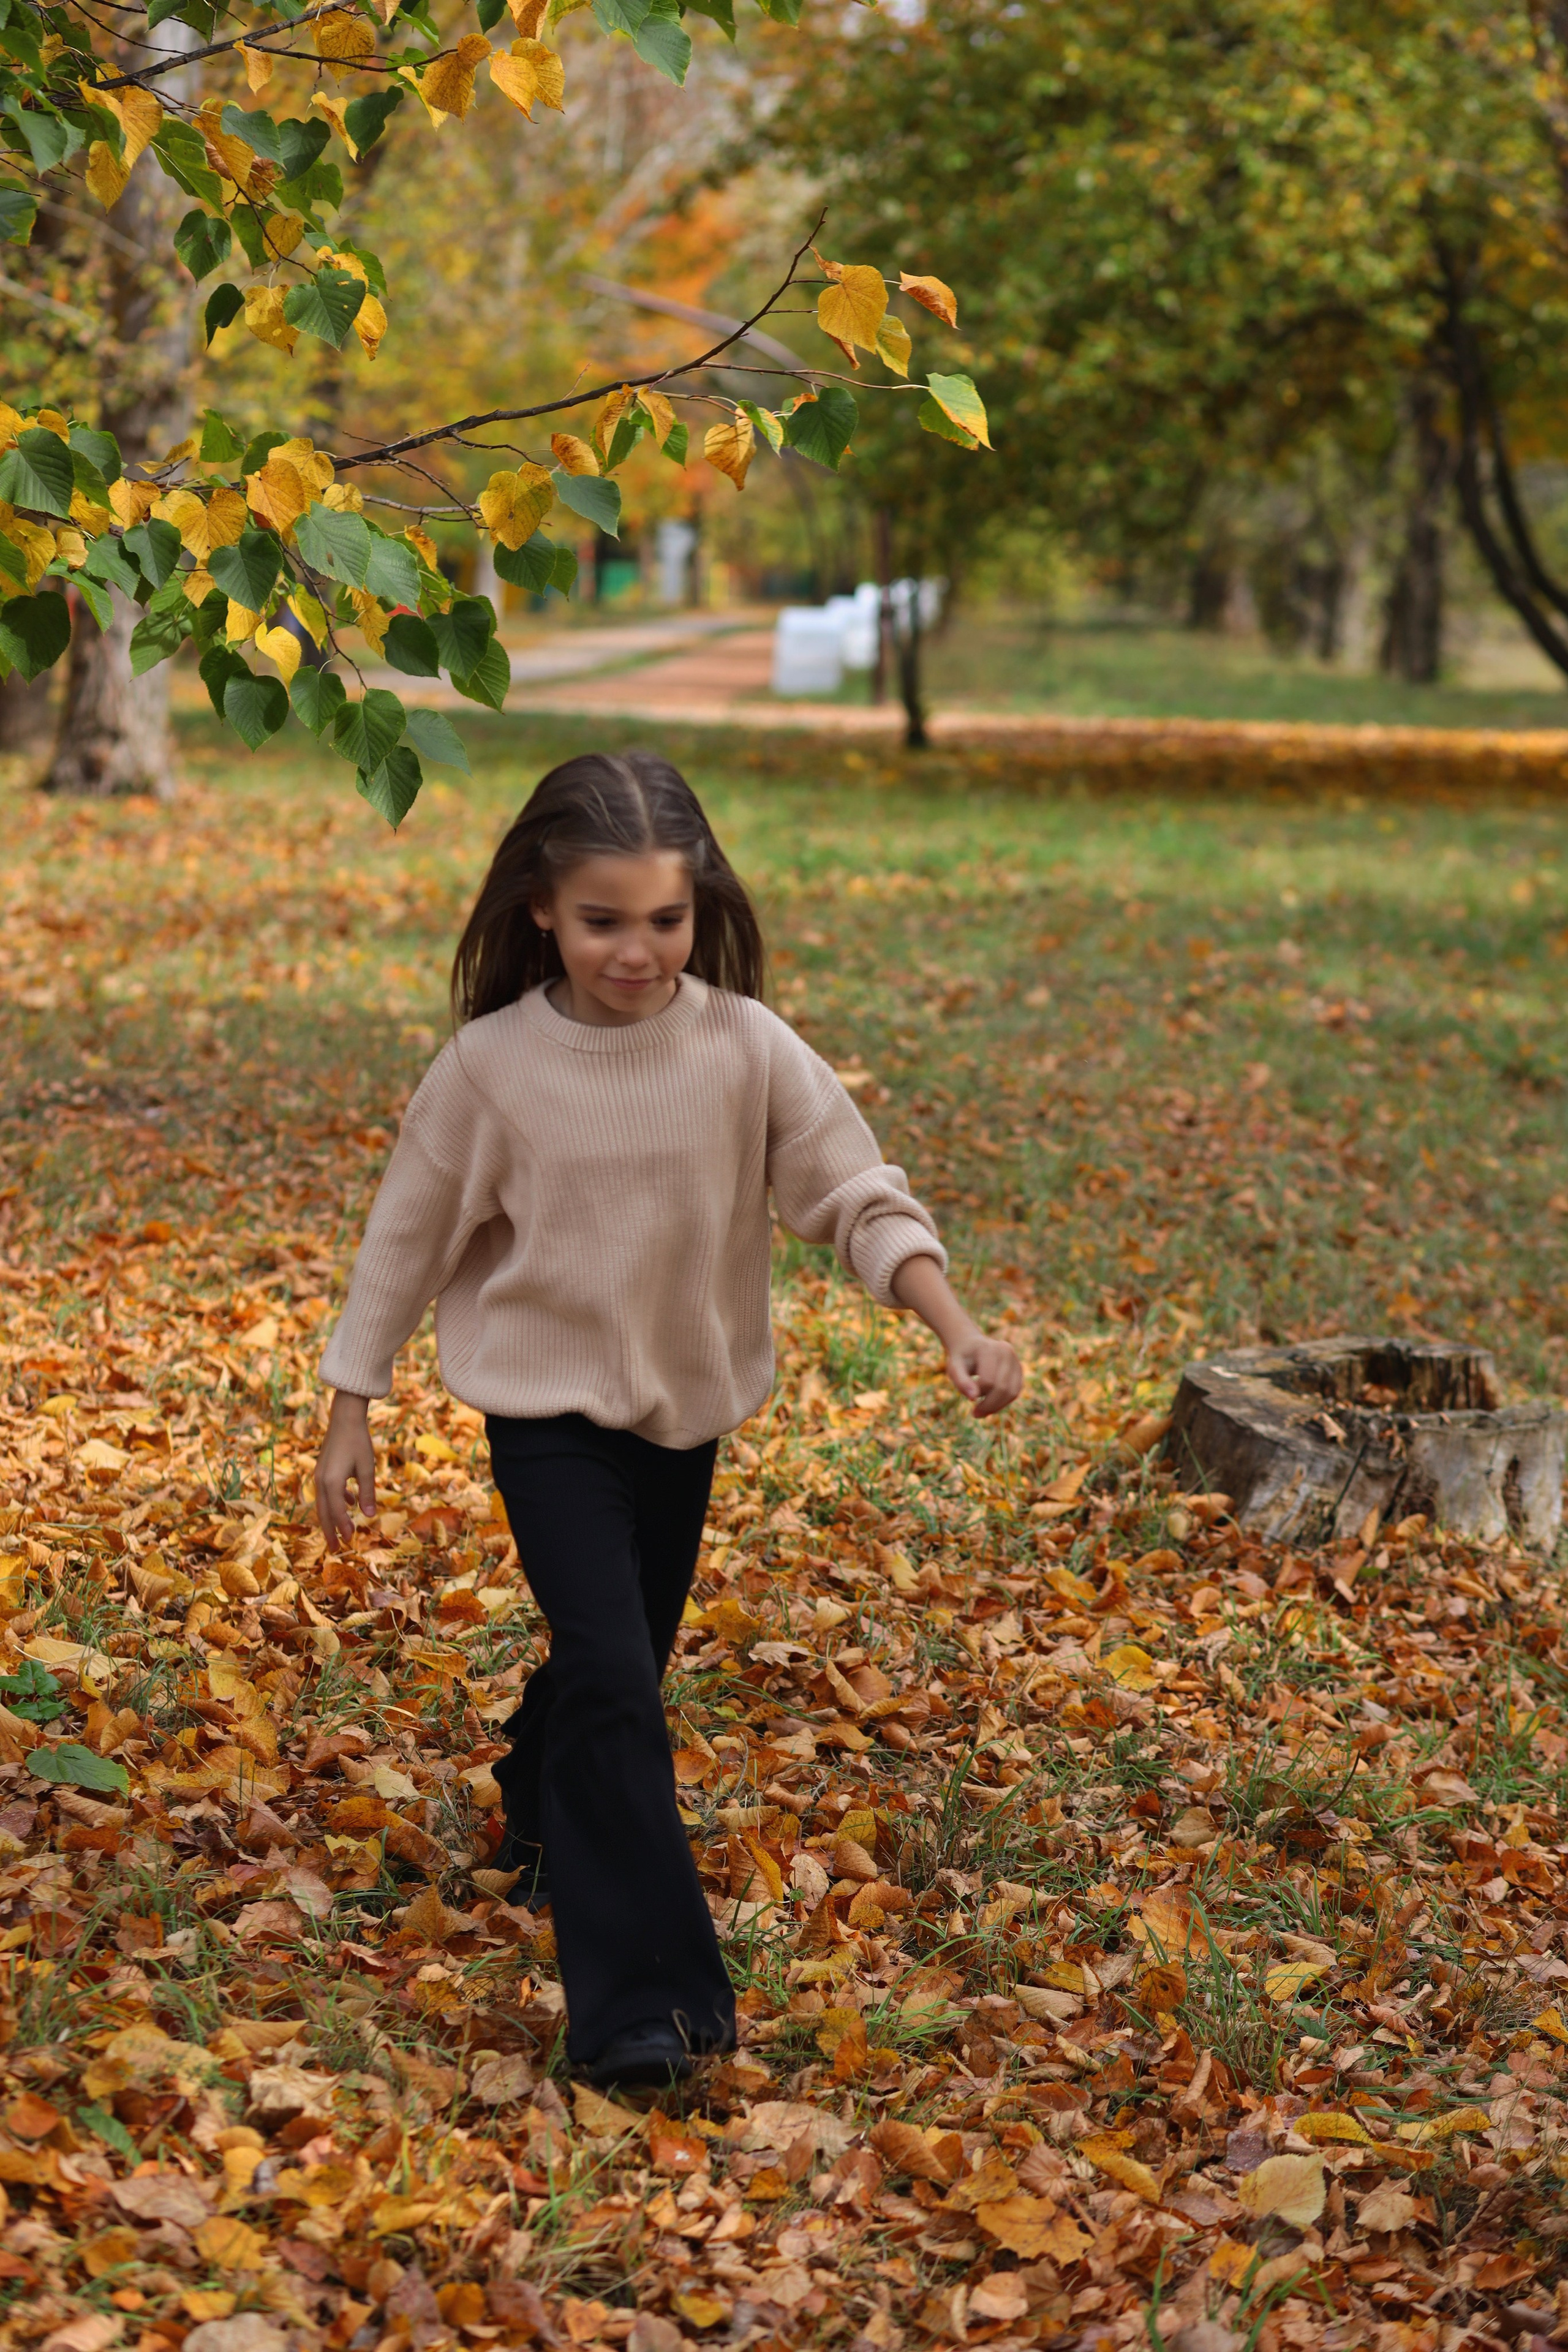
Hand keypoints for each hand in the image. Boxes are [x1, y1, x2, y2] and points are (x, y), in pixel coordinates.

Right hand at [314, 1391, 376, 1549]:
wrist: (345, 1418)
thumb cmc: (358, 1441)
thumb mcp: (367, 1468)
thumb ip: (368, 1493)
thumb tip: (369, 1516)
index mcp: (331, 1482)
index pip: (337, 1512)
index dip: (343, 1527)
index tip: (351, 1540)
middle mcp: (321, 1481)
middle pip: (324, 1512)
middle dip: (330, 1531)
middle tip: (337, 1548)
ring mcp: (319, 1475)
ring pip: (323, 1504)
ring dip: (332, 1519)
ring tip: (340, 1533)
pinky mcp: (322, 1470)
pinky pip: (326, 1492)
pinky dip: (336, 1501)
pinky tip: (349, 1503)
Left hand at [945, 1332, 1023, 1418]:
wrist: (971, 1346)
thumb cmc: (961, 1359)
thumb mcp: (954, 1368)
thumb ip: (961, 1382)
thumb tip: (973, 1398)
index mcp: (989, 1349)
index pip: (988, 1381)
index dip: (978, 1394)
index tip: (969, 1400)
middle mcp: (1006, 1352)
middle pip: (1003, 1388)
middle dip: (989, 1405)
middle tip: (976, 1414)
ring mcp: (1015, 1360)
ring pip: (1012, 1392)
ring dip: (997, 1406)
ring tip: (982, 1410)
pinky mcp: (1019, 1370)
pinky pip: (1015, 1392)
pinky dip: (1003, 1402)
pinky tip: (991, 1404)